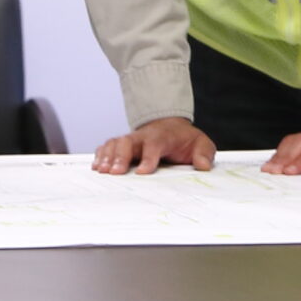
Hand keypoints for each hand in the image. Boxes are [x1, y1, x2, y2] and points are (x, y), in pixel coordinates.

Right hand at [92, 117, 214, 174]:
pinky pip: (107, 146)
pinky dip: (100, 155)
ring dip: (107, 156)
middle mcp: (143, 136)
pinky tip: (96, 166)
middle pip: (128, 142)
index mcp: (163, 136)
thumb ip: (204, 153)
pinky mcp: (121, 145)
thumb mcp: (201, 143)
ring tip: (102, 171)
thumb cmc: (184, 140)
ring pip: (115, 143)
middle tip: (115, 173)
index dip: (148, 157)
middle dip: (120, 157)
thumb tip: (204, 165)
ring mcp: (131, 140)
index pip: (154, 144)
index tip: (144, 172)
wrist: (170, 127)